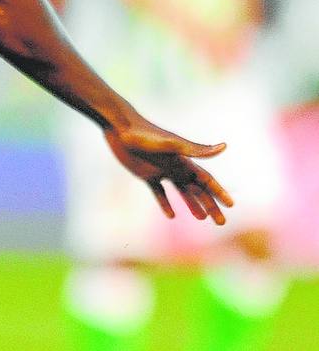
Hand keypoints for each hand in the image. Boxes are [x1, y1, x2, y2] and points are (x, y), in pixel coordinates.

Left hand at [103, 119, 232, 223]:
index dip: (219, 192)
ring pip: (181, 191)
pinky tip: (171, 215)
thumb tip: (225, 146)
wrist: (120, 128)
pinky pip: (158, 191)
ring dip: (192, 204)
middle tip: (221, 222)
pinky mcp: (146, 174)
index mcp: (184, 161)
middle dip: (210, 204)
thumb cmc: (145, 134)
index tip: (231, 205)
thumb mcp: (172, 144)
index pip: (206, 180)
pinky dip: (165, 203)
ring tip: (202, 218)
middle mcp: (176, 166)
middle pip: (197, 189)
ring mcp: (161, 170)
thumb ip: (197, 149)